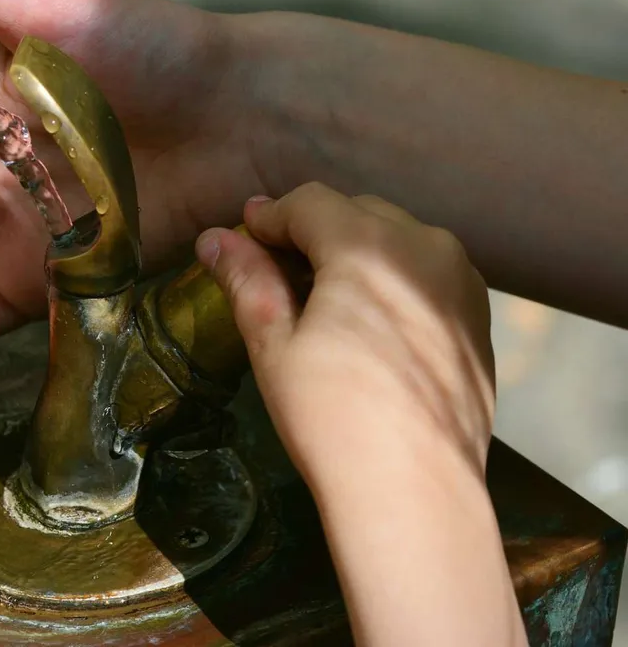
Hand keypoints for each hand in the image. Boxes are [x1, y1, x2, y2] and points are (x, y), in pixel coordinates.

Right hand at [196, 182, 495, 472]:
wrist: (415, 490)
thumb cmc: (331, 416)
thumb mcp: (274, 344)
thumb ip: (248, 280)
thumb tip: (214, 238)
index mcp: (370, 245)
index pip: (310, 204)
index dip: (270, 216)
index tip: (243, 234)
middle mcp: (426, 247)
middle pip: (357, 213)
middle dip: (312, 230)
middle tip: (274, 264)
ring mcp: (461, 282)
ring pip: (398, 239)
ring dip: (355, 250)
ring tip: (321, 292)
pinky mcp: (479, 318)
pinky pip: (428, 273)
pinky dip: (392, 278)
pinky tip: (369, 320)